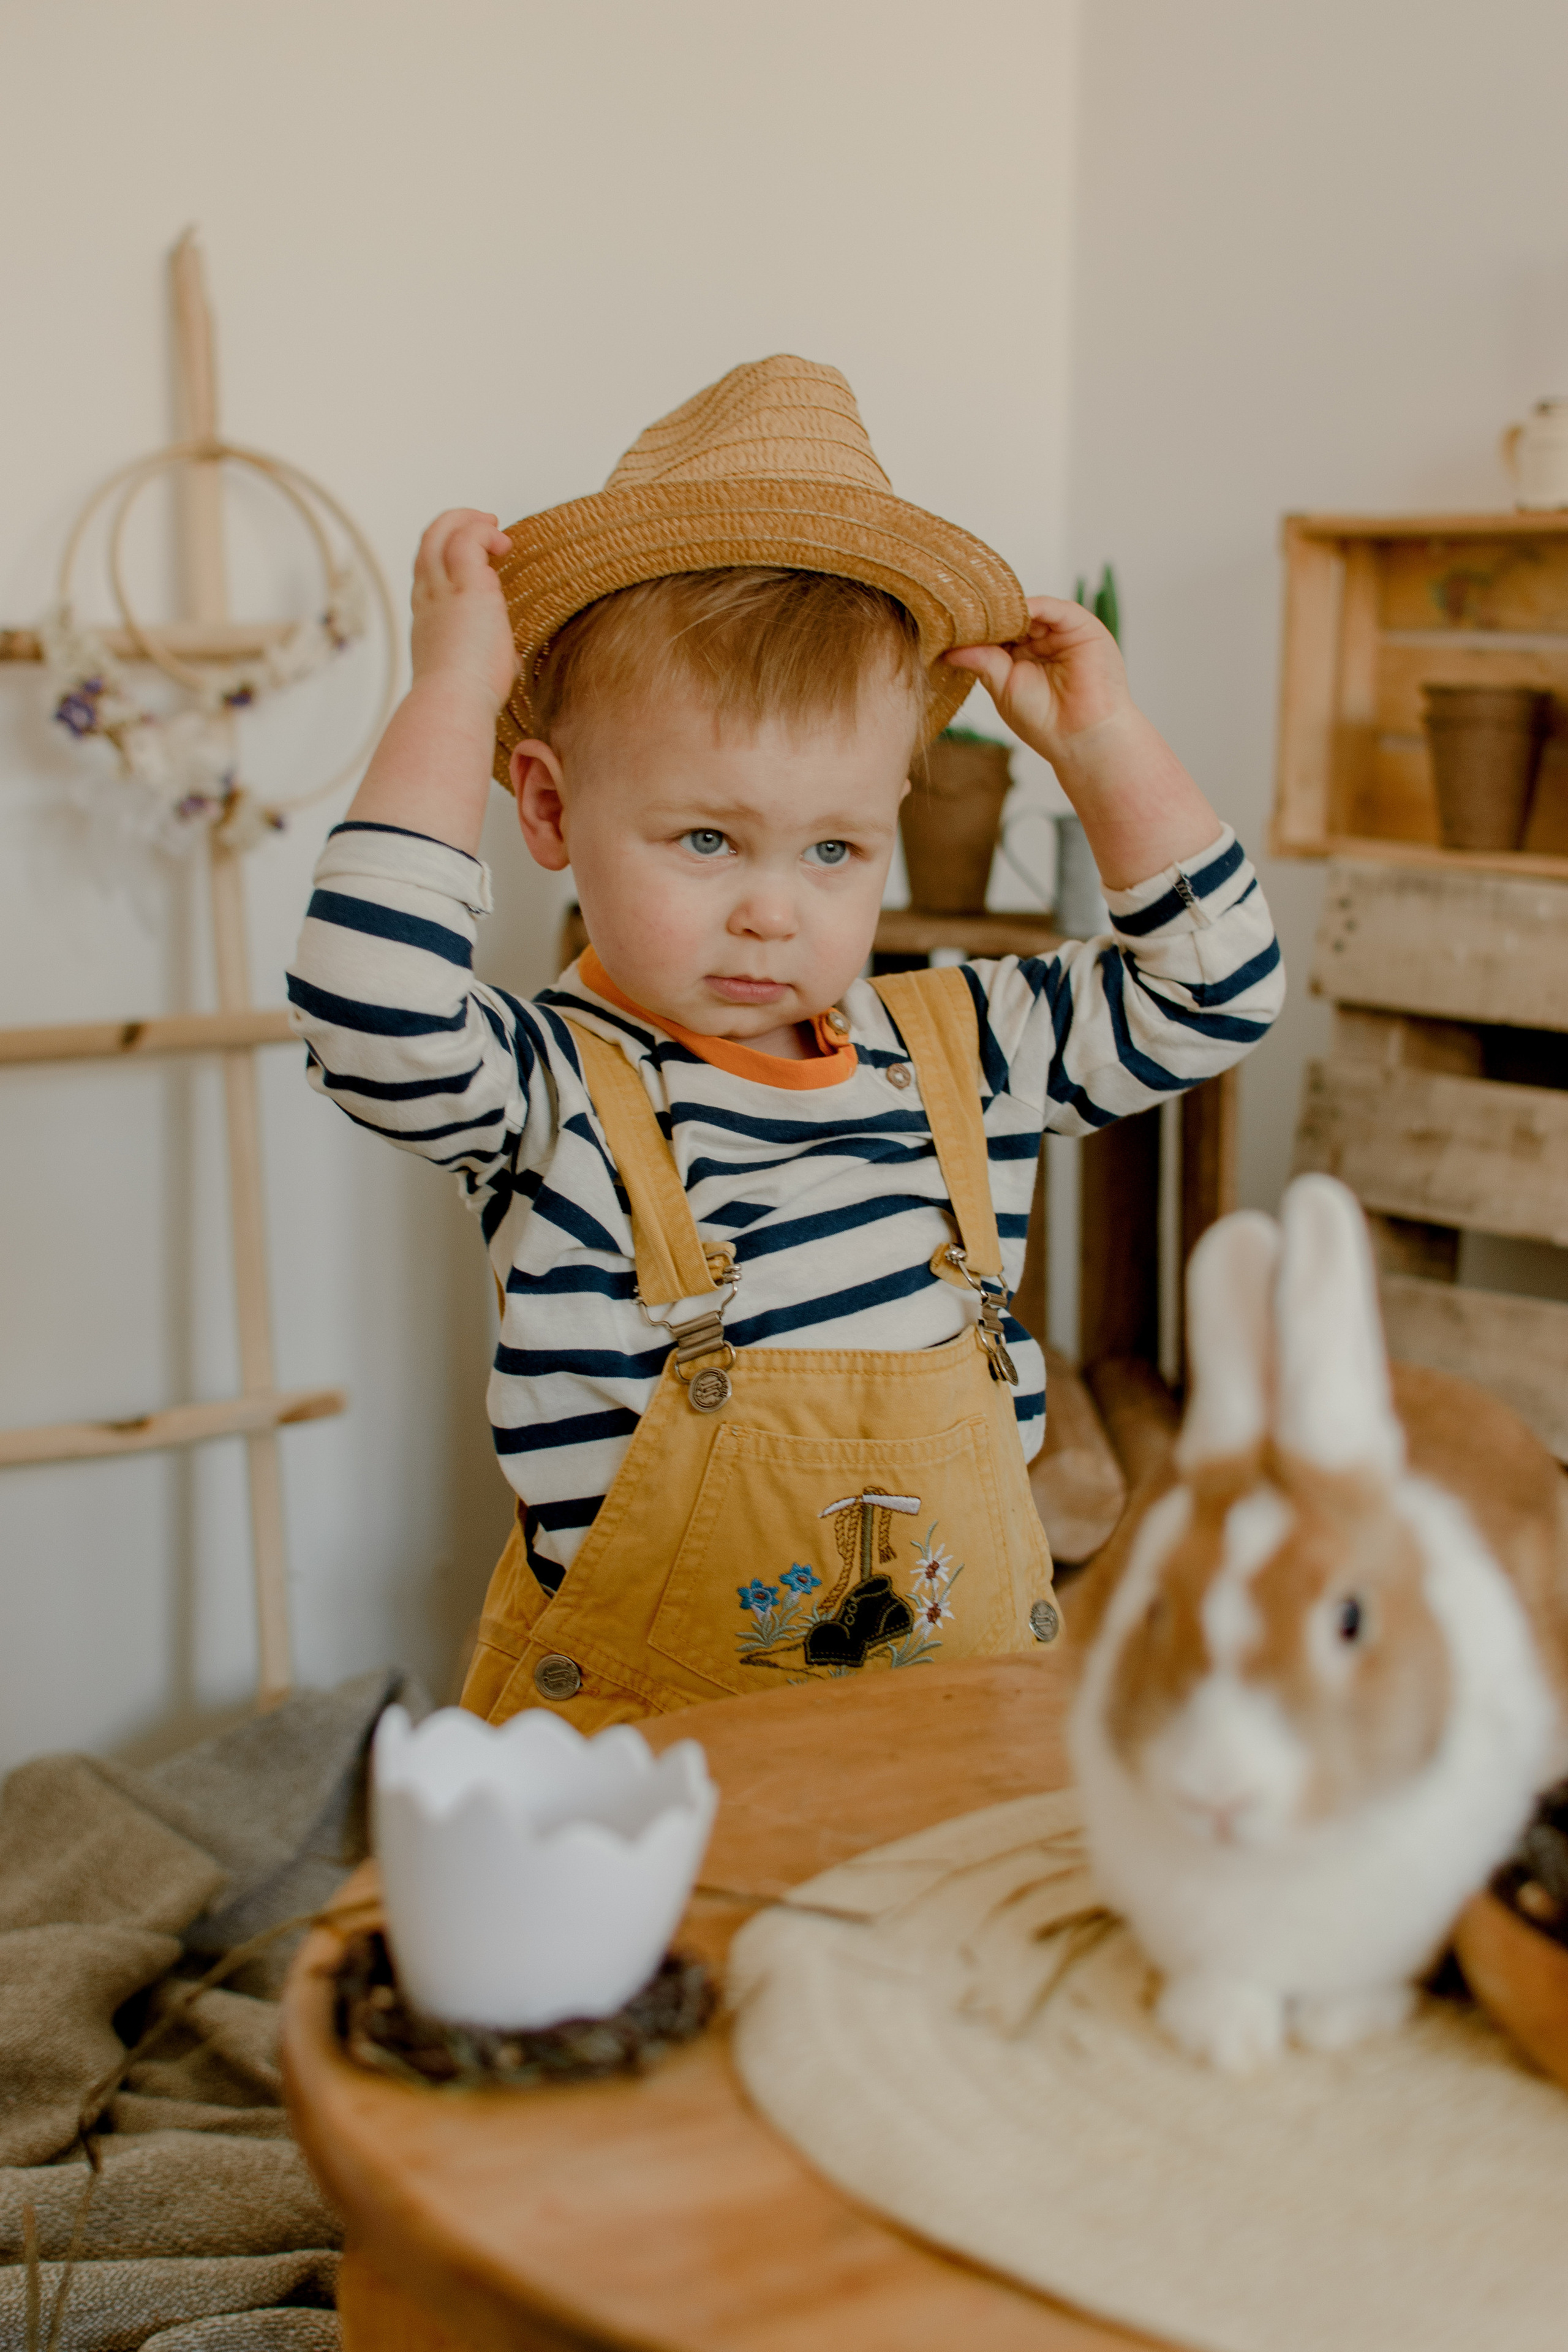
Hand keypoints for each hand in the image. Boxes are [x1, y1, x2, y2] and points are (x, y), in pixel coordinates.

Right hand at [409, 509, 516, 709]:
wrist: (453, 701)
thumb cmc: (466, 697)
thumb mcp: (473, 669)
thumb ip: (487, 653)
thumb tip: (506, 658)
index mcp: (428, 617)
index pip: (430, 571)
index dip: (450, 555)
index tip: (480, 558)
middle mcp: (429, 597)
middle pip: (429, 542)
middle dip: (456, 525)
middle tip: (486, 526)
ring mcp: (443, 589)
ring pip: (440, 532)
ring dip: (469, 521)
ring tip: (495, 527)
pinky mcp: (466, 585)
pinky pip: (468, 538)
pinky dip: (484, 532)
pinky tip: (503, 544)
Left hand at [945, 593, 1222, 889]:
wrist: (1082, 738)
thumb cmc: (1045, 721)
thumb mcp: (1003, 686)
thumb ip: (981, 660)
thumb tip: (948, 648)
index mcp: (1024, 656)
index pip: (997, 632)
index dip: (976, 629)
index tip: (948, 626)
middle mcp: (1043, 640)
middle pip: (1012, 616)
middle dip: (988, 615)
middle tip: (959, 612)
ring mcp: (1063, 632)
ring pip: (1030, 609)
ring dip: (1007, 610)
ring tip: (982, 612)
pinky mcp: (1082, 627)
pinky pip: (1054, 608)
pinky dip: (1032, 607)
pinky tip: (1010, 613)